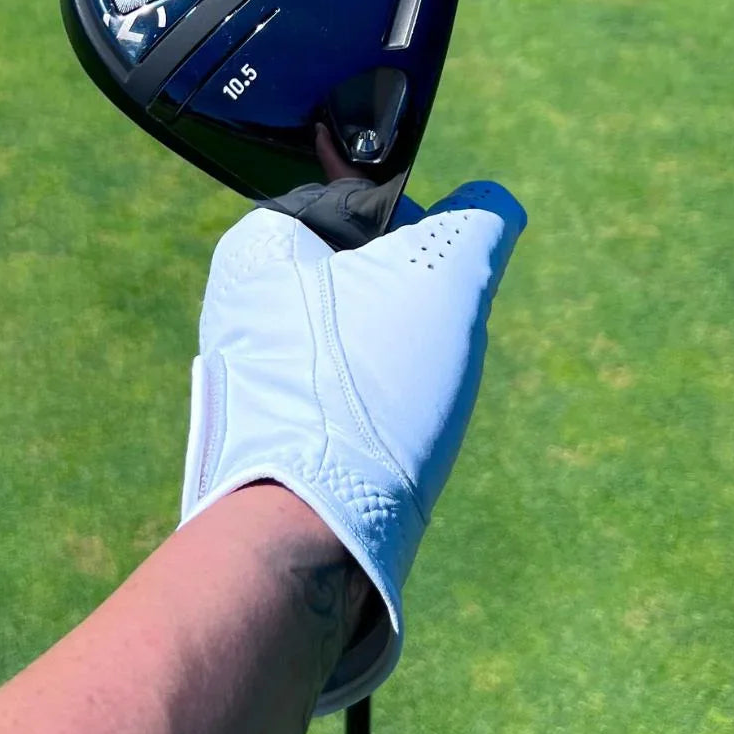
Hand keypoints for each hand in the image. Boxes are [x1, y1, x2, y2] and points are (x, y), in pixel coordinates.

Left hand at [180, 176, 525, 711]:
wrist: (307, 531)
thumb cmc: (369, 385)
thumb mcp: (444, 276)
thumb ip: (479, 219)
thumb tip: (493, 202)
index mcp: (258, 242)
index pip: (366, 204)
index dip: (420, 236)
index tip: (434, 285)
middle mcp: (240, 298)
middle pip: (368, 275)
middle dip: (412, 309)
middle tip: (418, 353)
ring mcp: (251, 364)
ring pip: (364, 337)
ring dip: (401, 362)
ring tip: (401, 400)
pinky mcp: (269, 423)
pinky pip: (344, 390)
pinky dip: (377, 405)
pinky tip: (383, 435)